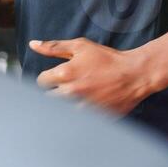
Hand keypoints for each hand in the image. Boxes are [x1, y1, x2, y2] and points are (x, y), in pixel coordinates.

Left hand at [32, 38, 156, 115]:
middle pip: (47, 99)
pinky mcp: (92, 119)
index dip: (48, 79)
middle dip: (54, 93)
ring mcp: (82, 108)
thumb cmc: (108, 59)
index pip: (41, 82)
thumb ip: (54, 47)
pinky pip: (75, 122)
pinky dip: (77, 116)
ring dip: (64, 106)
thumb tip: (33, 44)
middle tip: (68, 88)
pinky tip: (84, 107)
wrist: (135, 75)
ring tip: (77, 98)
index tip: (57, 78)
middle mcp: (71, 92)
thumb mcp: (81, 46)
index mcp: (65, 73)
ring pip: (60, 111)